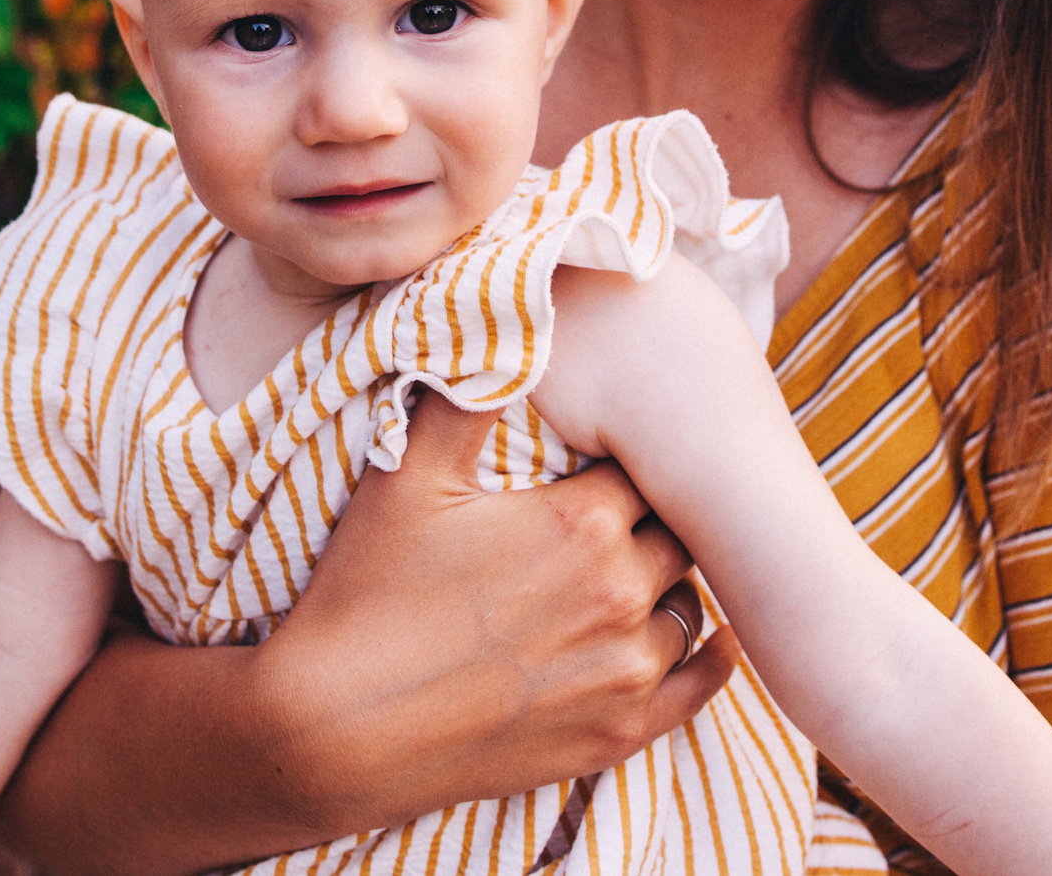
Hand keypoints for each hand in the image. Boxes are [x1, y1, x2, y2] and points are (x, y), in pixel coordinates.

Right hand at [258, 392, 743, 830]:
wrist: (338, 729)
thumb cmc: (368, 593)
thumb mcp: (408, 475)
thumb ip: (467, 393)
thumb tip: (505, 317)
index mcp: (583, 521)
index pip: (647, 466)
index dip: (627, 457)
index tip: (608, 455)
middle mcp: (621, 593)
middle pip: (678, 532)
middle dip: (654, 516)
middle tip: (625, 508)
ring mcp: (626, 672)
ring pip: (690, 604)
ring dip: (669, 583)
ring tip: (638, 569)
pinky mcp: (619, 733)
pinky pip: (700, 685)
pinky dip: (712, 655)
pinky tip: (712, 634)